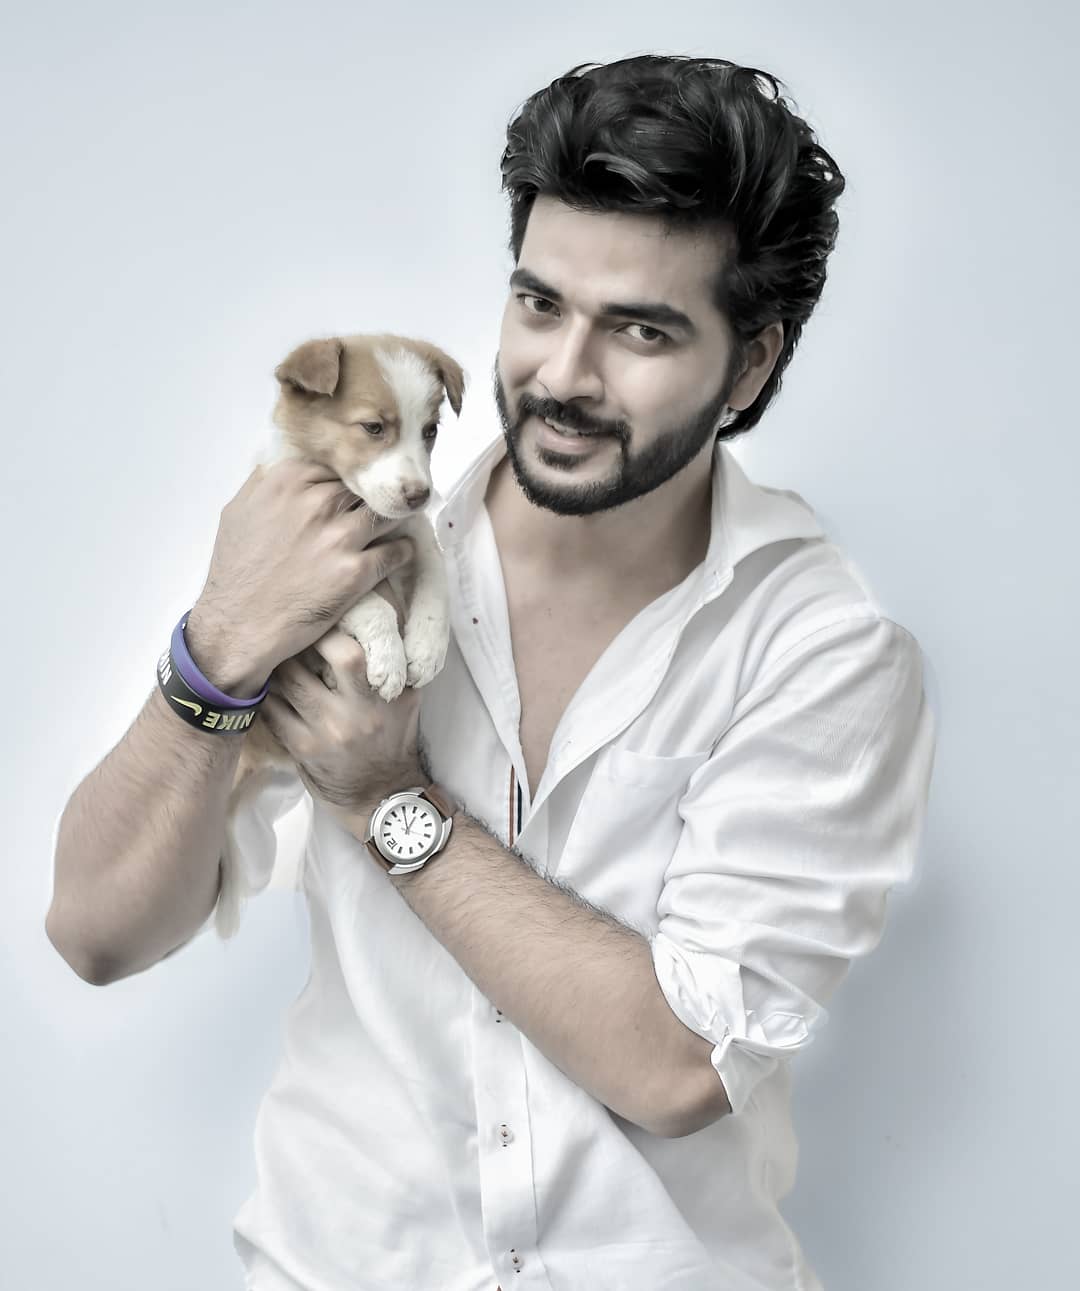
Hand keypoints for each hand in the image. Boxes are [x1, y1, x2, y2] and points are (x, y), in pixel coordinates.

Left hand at [260, 624, 423, 835]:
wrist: (380, 795)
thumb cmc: (391, 739)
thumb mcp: (405, 700)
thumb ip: (393, 665)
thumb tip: (373, 622)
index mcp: (387, 693)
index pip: (352, 652)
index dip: (329, 630)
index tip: (319, 621)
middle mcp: (359, 711)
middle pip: (315, 659)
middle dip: (297, 643)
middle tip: (288, 634)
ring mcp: (328, 731)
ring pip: (286, 681)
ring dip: (277, 665)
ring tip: (274, 657)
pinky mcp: (303, 748)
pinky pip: (273, 710)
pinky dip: (268, 694)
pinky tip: (268, 688)